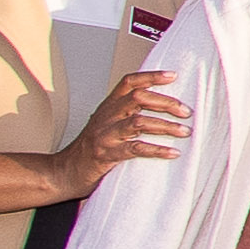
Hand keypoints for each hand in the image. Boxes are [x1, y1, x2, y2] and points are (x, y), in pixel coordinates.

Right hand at [59, 66, 190, 187]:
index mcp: (107, 107)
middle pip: (138, 99)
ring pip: (139, 122)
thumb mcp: (106, 125)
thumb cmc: (90, 150)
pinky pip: (135, 149)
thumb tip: (160, 108)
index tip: (173, 76)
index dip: (151, 76)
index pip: (129, 82)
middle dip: (166, 103)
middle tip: (186, 112)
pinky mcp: (106, 154)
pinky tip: (172, 153)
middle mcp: (106, 117)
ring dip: (166, 126)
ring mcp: (105, 135)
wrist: (63, 172)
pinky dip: (157, 150)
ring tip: (185, 132)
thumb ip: (125, 115)